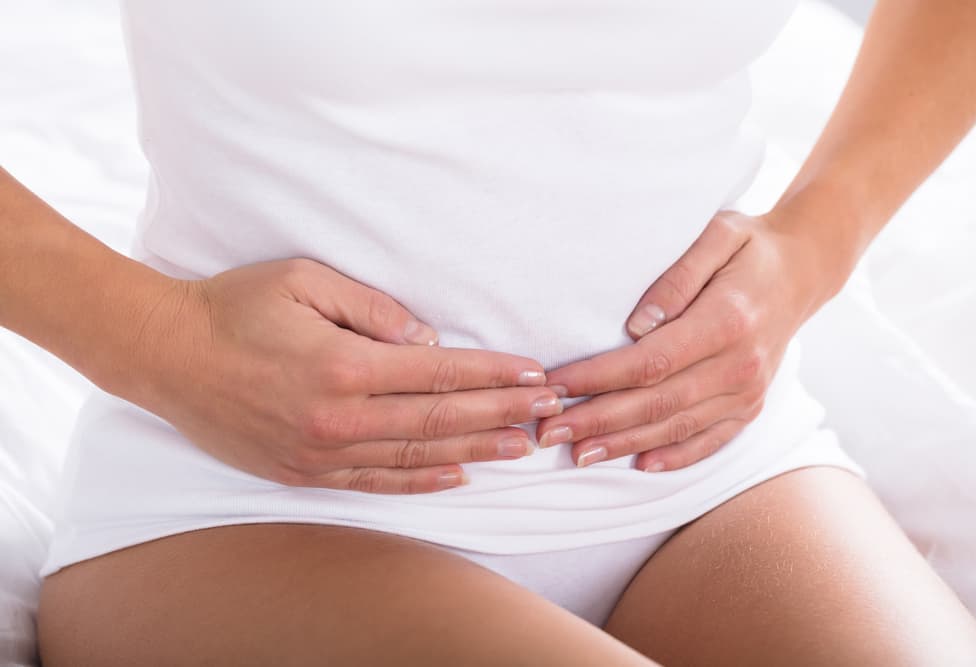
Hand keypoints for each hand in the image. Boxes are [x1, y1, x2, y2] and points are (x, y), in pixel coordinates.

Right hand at [132, 258, 561, 493]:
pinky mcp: (304, 471)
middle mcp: (339, 417)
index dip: (493, 374)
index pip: (440, 372)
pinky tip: (456, 476)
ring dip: (474, 450)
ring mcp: (322, 452)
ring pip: (416, 454)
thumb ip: (373, 309)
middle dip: (501, 414)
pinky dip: (420, 480)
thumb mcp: (305, 280)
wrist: (168, 355)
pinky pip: (375, 480)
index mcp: (344, 365)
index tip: (534, 375)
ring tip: (519, 447)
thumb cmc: (235, 307)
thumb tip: (427, 339)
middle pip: (439, 417)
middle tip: (546, 413)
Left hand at [535, 210, 838, 471]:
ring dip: (624, 444)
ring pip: (677, 428)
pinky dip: (674, 457)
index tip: (555, 386)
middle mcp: (741, 364)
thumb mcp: (718, 234)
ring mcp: (748, 391)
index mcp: (727, 321)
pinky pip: (710, 440)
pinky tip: (639, 465)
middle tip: (548, 433)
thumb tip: (637, 324)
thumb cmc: (750, 246)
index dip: (598, 378)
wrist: (804, 270)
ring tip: (578, 454)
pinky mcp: (750, 406)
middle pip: (657, 402)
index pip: (649, 361)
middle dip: (597, 420)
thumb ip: (678, 275)